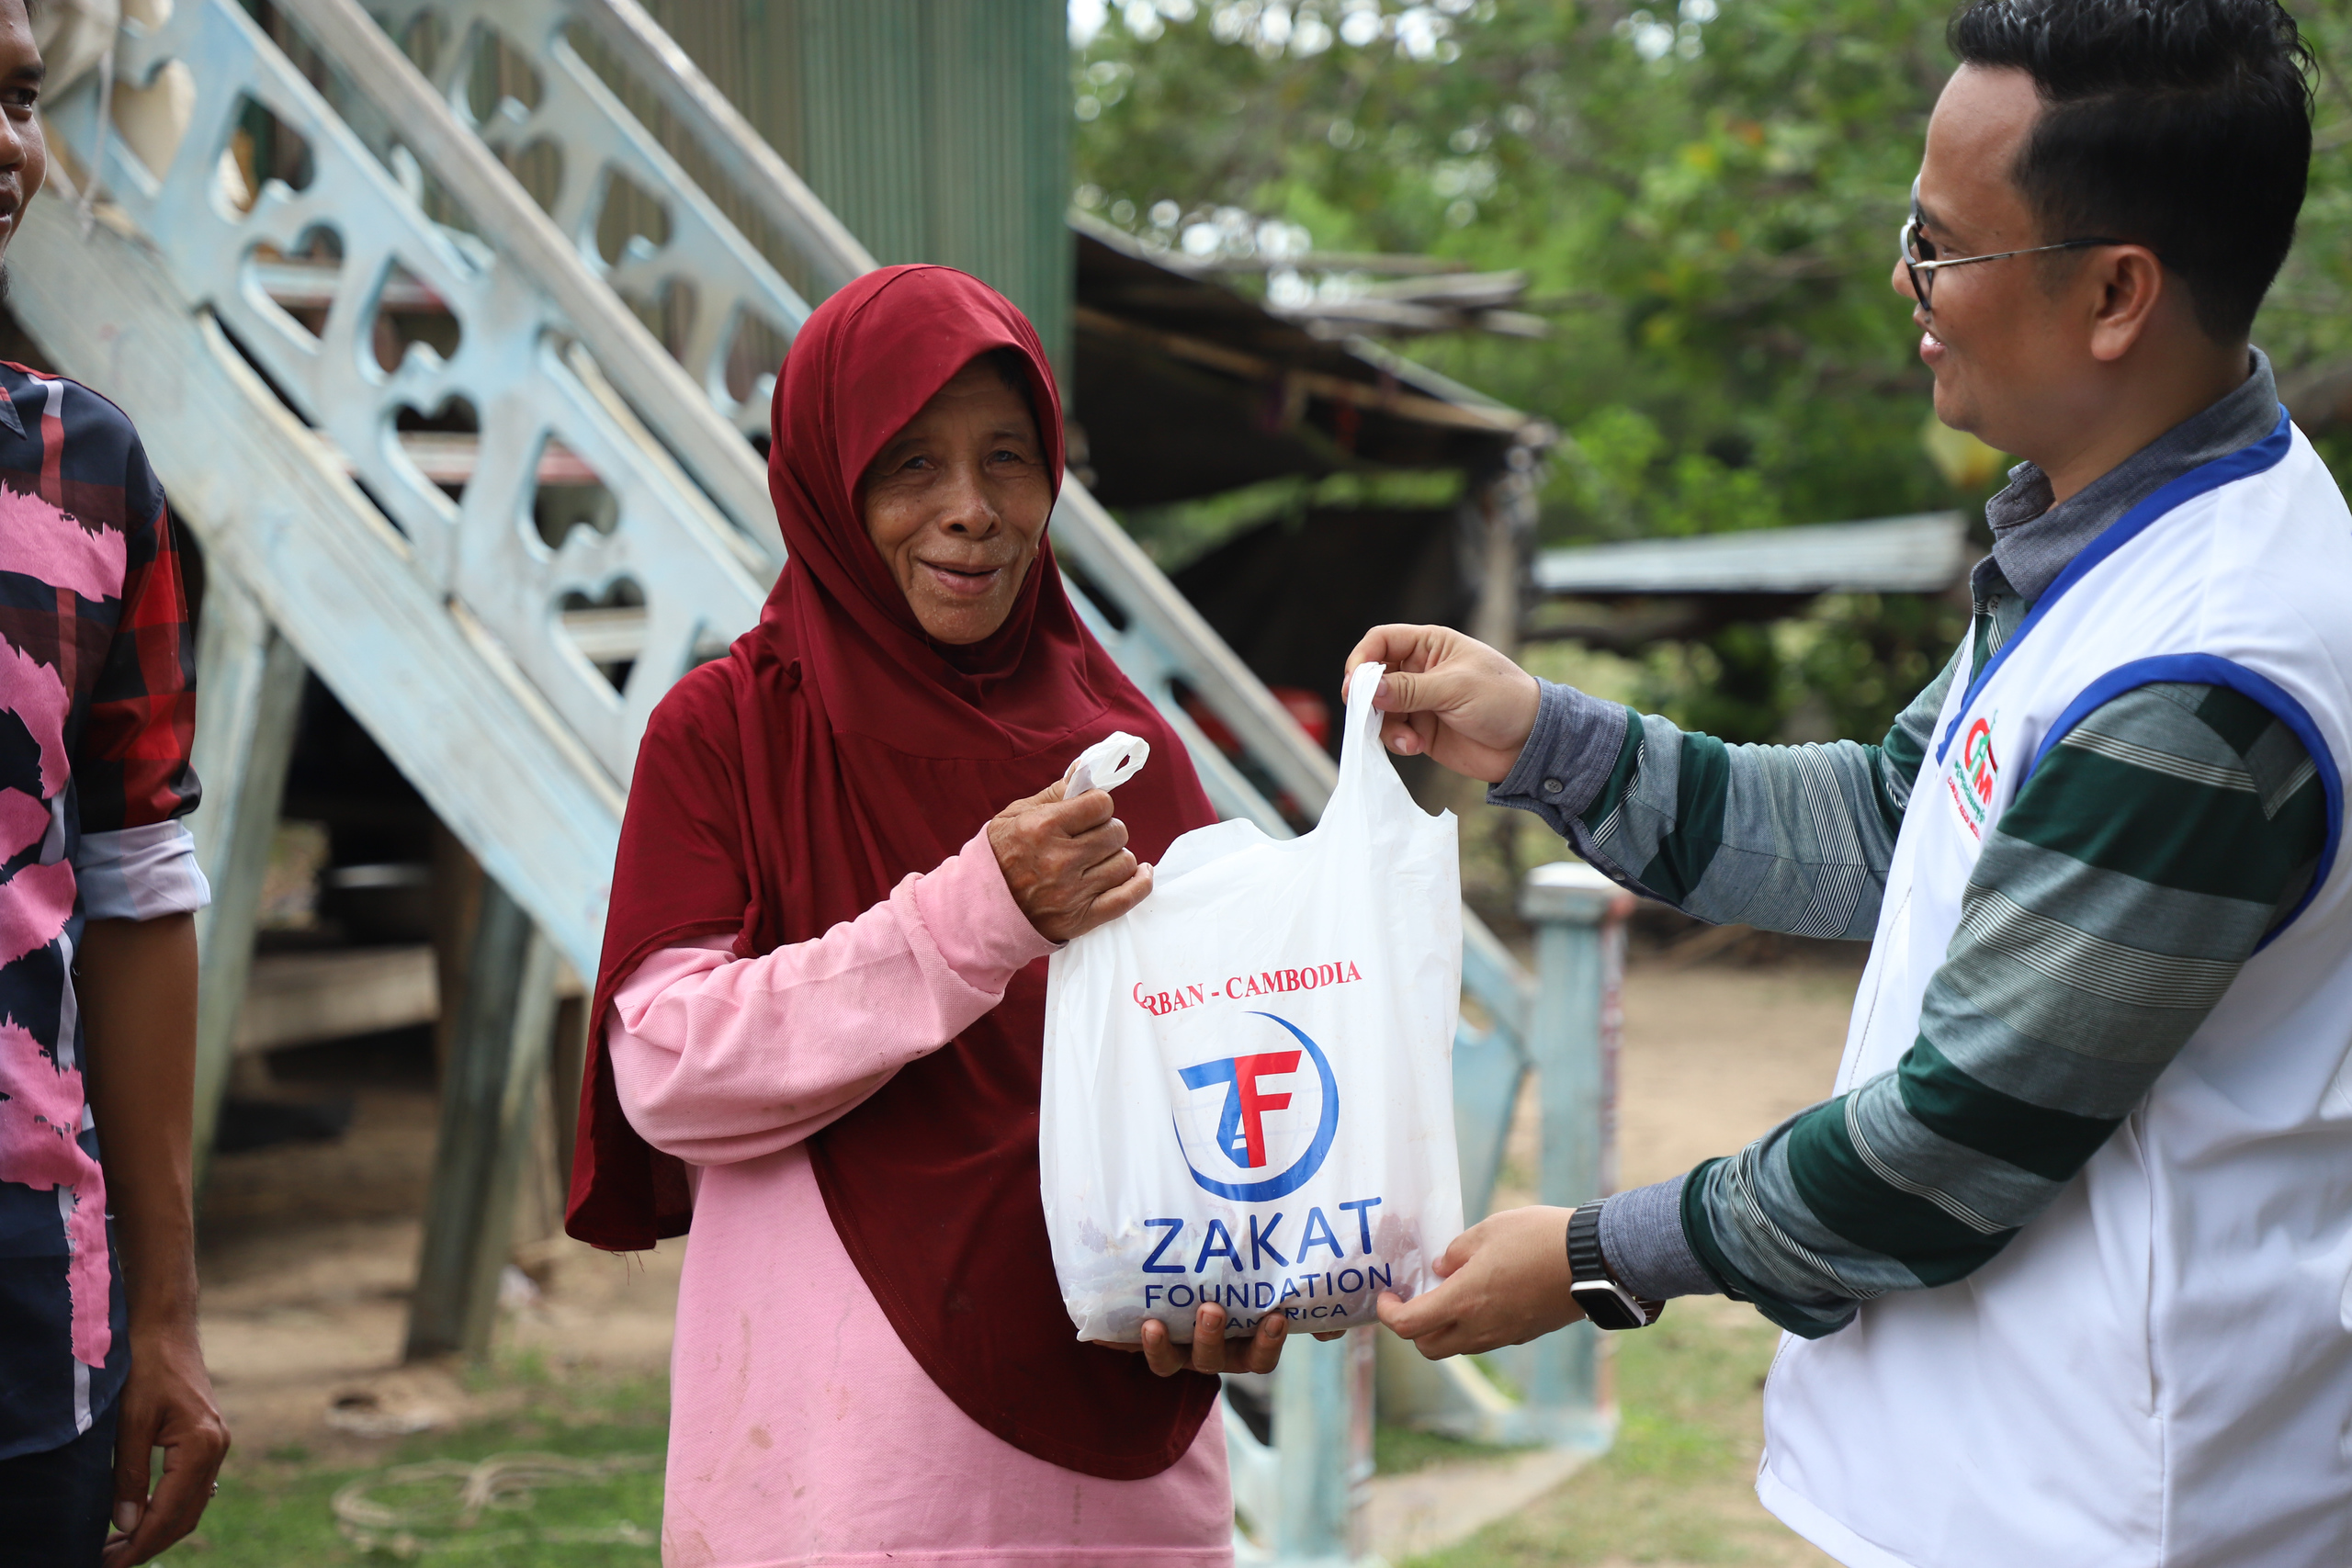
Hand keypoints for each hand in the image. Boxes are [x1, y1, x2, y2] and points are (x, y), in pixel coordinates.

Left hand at [103, 1317, 228, 1565]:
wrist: (166, 1327)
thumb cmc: (146, 1368)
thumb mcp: (129, 1423)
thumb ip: (129, 1476)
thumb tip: (126, 1525)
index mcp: (201, 1445)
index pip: (170, 1513)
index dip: (140, 1545)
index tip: (110, 1565)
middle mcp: (217, 1447)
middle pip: (187, 1516)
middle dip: (149, 1544)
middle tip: (109, 1563)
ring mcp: (217, 1443)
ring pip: (192, 1504)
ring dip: (158, 1529)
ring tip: (120, 1546)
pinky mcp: (209, 1438)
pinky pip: (193, 1487)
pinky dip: (169, 1508)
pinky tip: (142, 1515)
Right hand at [987, 777, 1153, 941]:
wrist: (978, 909)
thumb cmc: (999, 856)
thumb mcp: (1017, 815)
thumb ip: (1056, 792)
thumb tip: (1088, 767)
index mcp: (1043, 827)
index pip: (1101, 805)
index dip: (1097, 806)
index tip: (1089, 813)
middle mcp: (1060, 859)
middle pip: (1116, 832)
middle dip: (1107, 830)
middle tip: (1091, 837)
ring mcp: (1072, 892)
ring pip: (1125, 862)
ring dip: (1116, 857)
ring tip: (1098, 860)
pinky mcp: (1081, 918)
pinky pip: (1128, 897)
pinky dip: (1140, 883)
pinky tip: (1139, 872)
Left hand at [1093, 1300, 1338, 1375]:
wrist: (1187, 1275)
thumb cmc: (1246, 1283)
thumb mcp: (1276, 1289)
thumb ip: (1308, 1305)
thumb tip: (1332, 1324)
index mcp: (1246, 1345)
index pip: (1262, 1355)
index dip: (1268, 1341)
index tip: (1275, 1318)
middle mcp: (1211, 1352)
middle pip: (1213, 1360)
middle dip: (1211, 1338)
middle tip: (1212, 1309)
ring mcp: (1177, 1347)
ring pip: (1169, 1361)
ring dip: (1162, 1347)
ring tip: (1155, 1323)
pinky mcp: (1143, 1339)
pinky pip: (1124, 1346)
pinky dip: (1112, 1340)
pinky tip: (1097, 1331)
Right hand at [1341, 625, 1539, 782]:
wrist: (1530, 744)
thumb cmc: (1503, 700)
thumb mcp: (1456, 688)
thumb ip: (1410, 690)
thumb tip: (1368, 690)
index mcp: (1430, 646)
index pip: (1382, 641)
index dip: (1363, 658)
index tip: (1355, 684)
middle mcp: (1420, 671)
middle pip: (1374, 677)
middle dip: (1368, 698)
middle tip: (1365, 715)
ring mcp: (1419, 702)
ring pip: (1379, 709)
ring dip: (1384, 725)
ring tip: (1406, 739)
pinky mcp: (1421, 730)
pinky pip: (1393, 733)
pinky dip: (1396, 741)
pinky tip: (1414, 747)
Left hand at [1375, 1206, 1584, 1358]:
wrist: (1594, 1261)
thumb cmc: (1539, 1239)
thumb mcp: (1488, 1231)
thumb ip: (1456, 1252)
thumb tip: (1440, 1268)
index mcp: (1463, 1302)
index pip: (1409, 1326)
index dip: (1389, 1315)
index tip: (1387, 1297)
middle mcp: (1480, 1328)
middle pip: (1429, 1347)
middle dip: (1414, 1327)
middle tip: (1416, 1298)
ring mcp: (1504, 1336)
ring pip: (1458, 1346)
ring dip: (1444, 1328)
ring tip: (1451, 1292)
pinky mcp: (1524, 1335)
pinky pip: (1486, 1339)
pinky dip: (1473, 1325)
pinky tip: (1483, 1295)